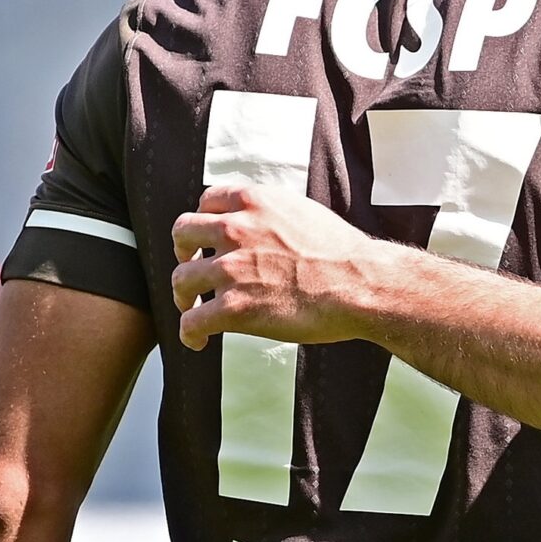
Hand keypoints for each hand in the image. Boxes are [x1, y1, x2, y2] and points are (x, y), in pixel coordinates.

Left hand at [170, 185, 386, 349]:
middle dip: (183, 253)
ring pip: (182, 279)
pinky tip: (198, 340)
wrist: (359, 284)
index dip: (203, 221)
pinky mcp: (234, 307)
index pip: (206, 201)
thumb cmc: (342, 254)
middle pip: (183, 233)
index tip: (206, 239)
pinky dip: (189, 332)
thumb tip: (263, 225)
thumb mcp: (302, 211)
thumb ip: (272, 214)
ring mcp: (231, 268)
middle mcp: (236, 229)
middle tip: (192, 269)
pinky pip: (192, 321)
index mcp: (254, 203)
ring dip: (183, 295)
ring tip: (192, 308)